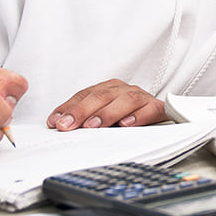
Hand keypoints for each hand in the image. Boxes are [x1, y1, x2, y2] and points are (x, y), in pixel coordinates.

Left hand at [47, 79, 168, 130]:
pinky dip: (138, 116)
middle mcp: (124, 90)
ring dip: (107, 113)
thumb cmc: (128, 117)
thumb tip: (59, 125)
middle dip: (82, 111)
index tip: (55, 122)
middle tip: (67, 125)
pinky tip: (126, 125)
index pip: (85, 94)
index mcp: (109, 88)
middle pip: (102, 96)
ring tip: (92, 126)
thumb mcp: (104, 117)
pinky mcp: (158, 108)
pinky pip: (150, 109)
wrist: (160, 115)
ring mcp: (142, 98)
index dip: (69, 107)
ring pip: (125, 100)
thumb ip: (86, 119)